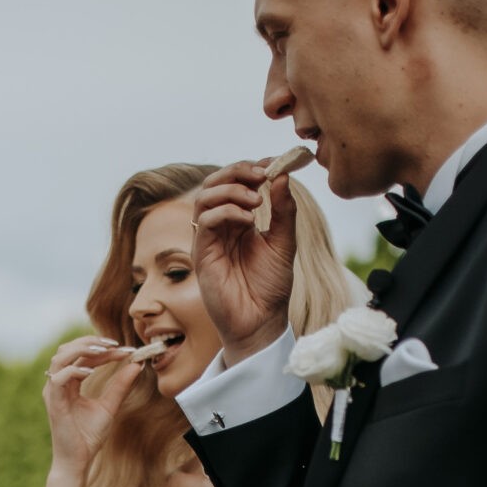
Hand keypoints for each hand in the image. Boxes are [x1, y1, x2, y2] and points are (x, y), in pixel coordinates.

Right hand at [41, 337, 146, 472]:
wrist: (78, 461)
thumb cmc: (88, 437)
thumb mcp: (109, 406)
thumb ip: (120, 386)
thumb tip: (136, 364)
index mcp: (69, 382)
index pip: (84, 357)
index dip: (104, 350)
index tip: (127, 350)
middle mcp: (58, 383)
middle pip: (68, 349)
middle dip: (91, 342)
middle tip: (115, 345)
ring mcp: (53, 391)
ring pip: (60, 357)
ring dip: (82, 350)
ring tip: (104, 352)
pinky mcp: (53, 402)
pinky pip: (59, 378)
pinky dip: (75, 371)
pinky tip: (92, 374)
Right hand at [191, 161, 298, 361]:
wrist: (261, 321)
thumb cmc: (271, 287)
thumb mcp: (285, 242)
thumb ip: (284, 210)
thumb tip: (282, 176)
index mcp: (239, 221)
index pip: (235, 183)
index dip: (251, 168)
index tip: (274, 164)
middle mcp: (221, 226)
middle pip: (214, 183)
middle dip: (237, 171)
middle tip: (261, 174)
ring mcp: (209, 239)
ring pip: (205, 196)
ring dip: (231, 190)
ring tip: (256, 200)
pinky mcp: (202, 254)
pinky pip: (205, 221)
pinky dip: (226, 211)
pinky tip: (248, 220)